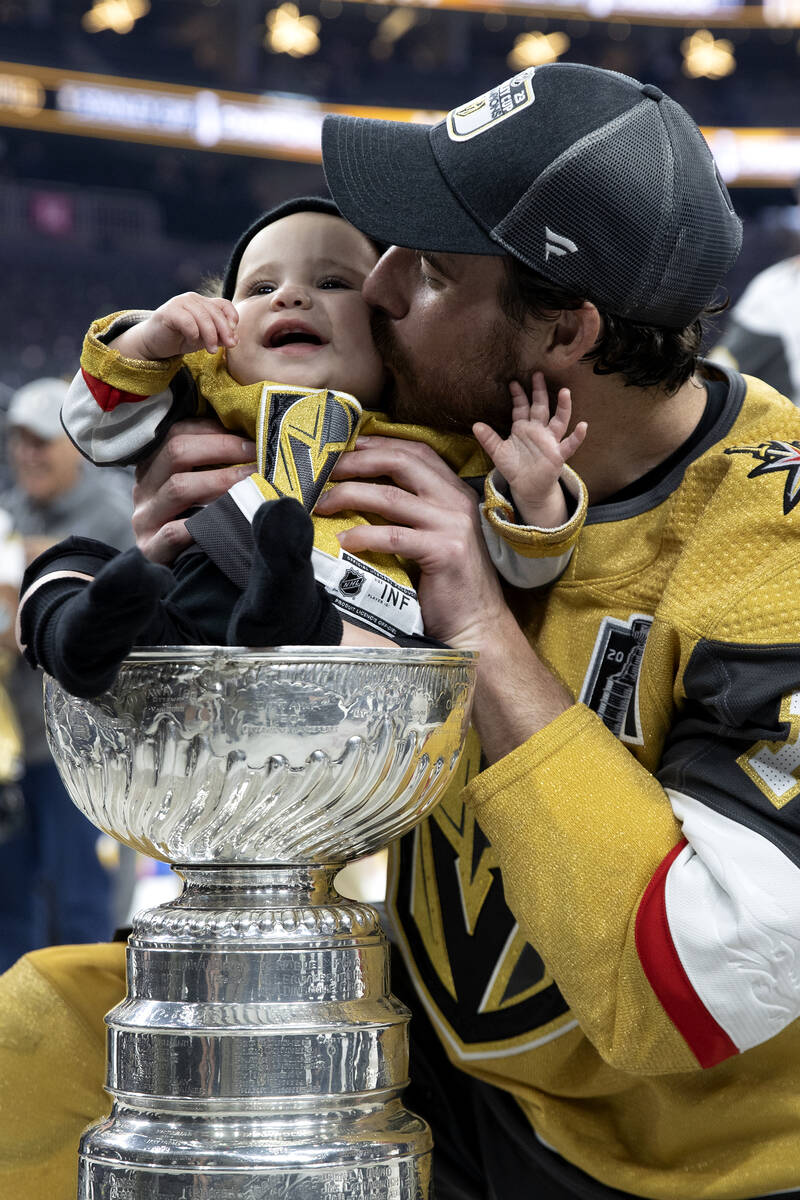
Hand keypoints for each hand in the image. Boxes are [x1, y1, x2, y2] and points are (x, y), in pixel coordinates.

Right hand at [111, 293, 238, 360]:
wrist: (154, 343)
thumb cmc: (180, 339)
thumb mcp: (204, 339)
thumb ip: (219, 337)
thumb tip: (236, 339)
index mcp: (203, 303)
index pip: (224, 304)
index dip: (232, 318)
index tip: (233, 335)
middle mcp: (192, 299)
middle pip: (215, 312)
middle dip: (224, 331)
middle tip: (228, 346)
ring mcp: (180, 303)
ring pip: (203, 317)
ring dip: (210, 335)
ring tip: (211, 350)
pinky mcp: (168, 311)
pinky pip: (187, 321)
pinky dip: (193, 333)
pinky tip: (192, 341)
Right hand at [132, 418, 256, 563]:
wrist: (180, 581)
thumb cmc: (198, 526)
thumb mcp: (200, 491)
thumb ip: (213, 467)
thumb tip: (254, 443)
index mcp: (153, 468)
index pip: (175, 433)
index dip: (213, 431)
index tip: (249, 438)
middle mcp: (143, 488)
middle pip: (175, 452)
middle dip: (222, 449)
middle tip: (256, 455)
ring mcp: (144, 518)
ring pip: (178, 487)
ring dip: (221, 481)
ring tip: (253, 482)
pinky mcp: (150, 548)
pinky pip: (175, 531)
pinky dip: (205, 522)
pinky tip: (230, 519)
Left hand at [317, 435, 572, 763]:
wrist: (477, 625)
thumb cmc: (450, 586)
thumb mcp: (436, 537)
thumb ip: (413, 512)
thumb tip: (363, 495)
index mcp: (456, 493)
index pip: (418, 452)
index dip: (381, 444)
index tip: (349, 446)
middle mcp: (457, 502)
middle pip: (402, 463)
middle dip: (359, 461)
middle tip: (327, 469)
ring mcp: (453, 525)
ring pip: (391, 497)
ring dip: (350, 495)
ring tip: (323, 504)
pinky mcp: (444, 552)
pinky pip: (393, 535)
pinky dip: (364, 535)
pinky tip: (345, 540)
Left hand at [472, 372, 586, 527]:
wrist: (527, 488)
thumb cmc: (514, 468)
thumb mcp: (498, 452)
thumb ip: (488, 439)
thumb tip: (475, 425)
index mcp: (523, 428)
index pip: (521, 407)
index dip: (518, 395)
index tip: (513, 382)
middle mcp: (538, 431)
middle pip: (540, 407)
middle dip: (539, 391)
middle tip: (538, 374)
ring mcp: (550, 441)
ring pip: (559, 420)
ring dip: (563, 407)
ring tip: (565, 392)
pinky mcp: (558, 455)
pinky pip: (569, 444)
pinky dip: (577, 436)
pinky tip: (583, 426)